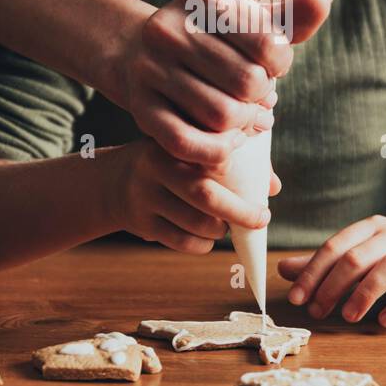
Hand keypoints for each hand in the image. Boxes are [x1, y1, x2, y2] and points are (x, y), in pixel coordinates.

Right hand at [111, 137, 279, 254]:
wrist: (112, 182)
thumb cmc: (168, 164)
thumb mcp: (188, 151)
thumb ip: (230, 163)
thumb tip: (273, 186)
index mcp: (172, 141)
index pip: (211, 153)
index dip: (236, 166)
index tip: (254, 175)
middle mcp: (155, 166)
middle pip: (205, 194)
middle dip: (241, 211)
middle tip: (262, 218)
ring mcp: (144, 196)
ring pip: (196, 223)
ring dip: (221, 229)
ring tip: (227, 225)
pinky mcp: (141, 223)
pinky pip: (182, 241)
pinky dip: (203, 244)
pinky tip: (207, 237)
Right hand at [120, 0, 330, 166]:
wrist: (142, 55)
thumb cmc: (213, 38)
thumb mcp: (248, 21)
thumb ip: (290, 17)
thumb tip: (324, 0)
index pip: (267, 43)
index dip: (281, 64)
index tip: (272, 67)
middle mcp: (167, 28)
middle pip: (247, 82)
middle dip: (264, 97)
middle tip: (261, 99)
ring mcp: (148, 69)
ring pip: (221, 116)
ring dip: (246, 126)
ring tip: (249, 119)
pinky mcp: (140, 108)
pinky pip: (186, 143)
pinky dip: (218, 151)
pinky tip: (230, 143)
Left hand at [278, 215, 385, 325]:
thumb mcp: (362, 254)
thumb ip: (324, 263)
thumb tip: (283, 270)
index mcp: (370, 228)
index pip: (335, 247)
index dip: (313, 273)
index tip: (296, 298)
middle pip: (357, 258)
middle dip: (331, 287)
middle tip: (316, 312)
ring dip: (363, 295)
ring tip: (348, 317)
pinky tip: (384, 321)